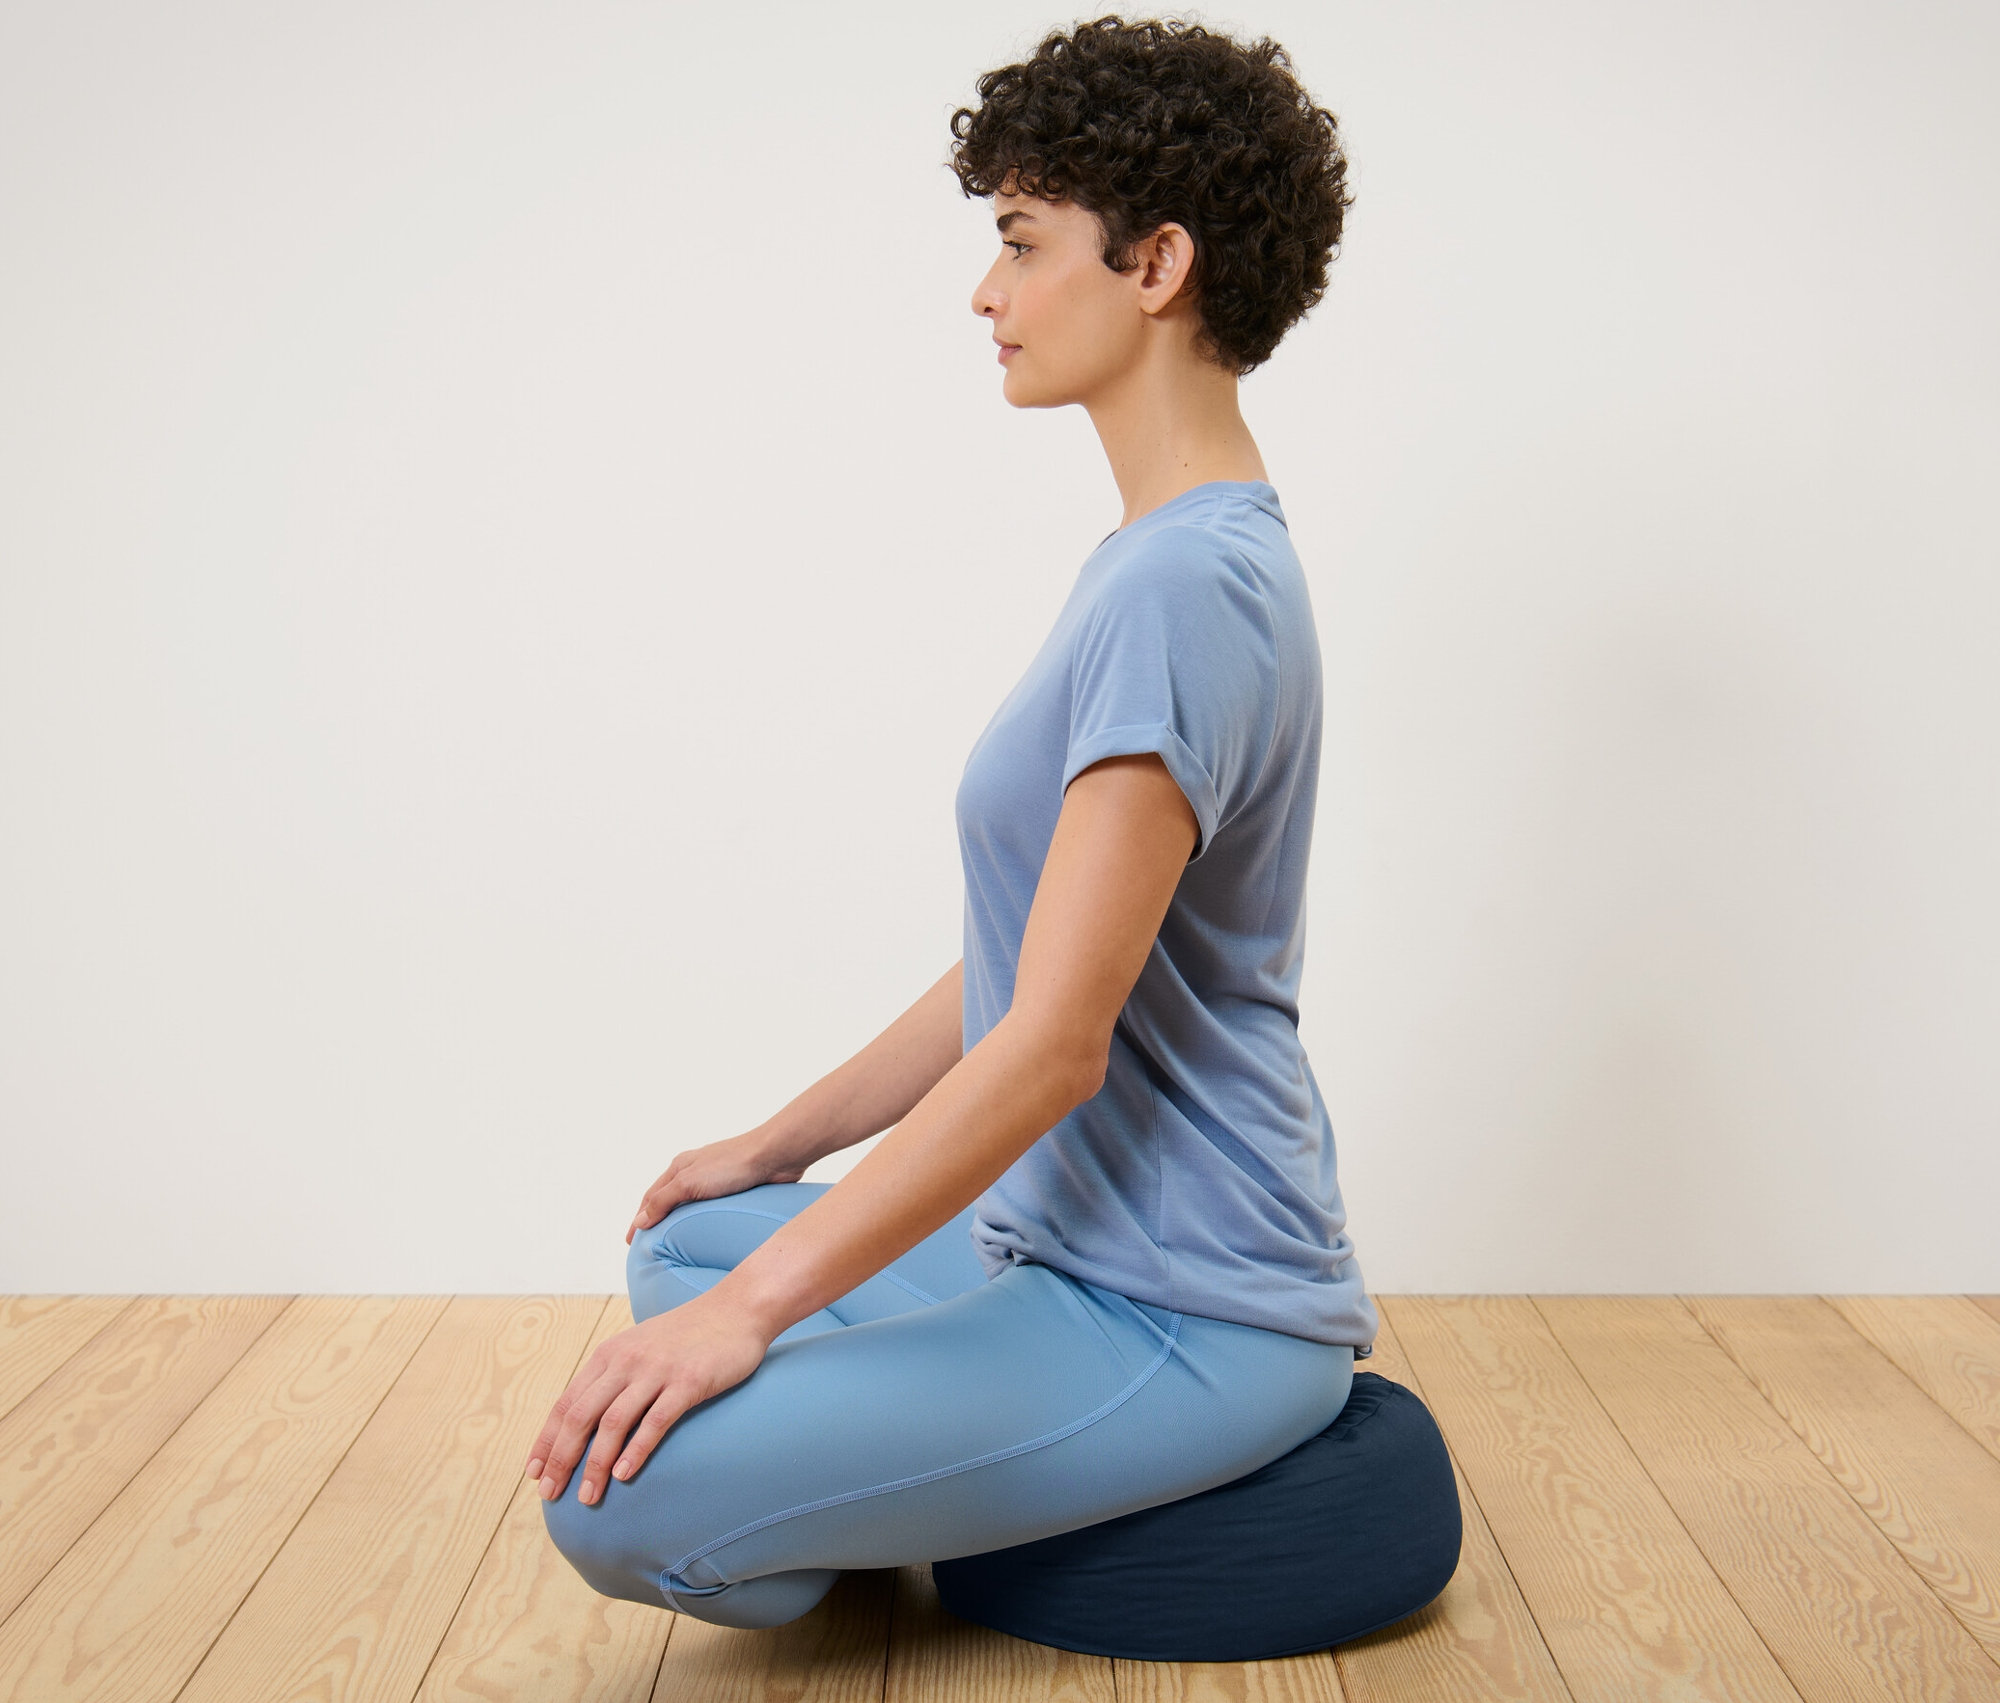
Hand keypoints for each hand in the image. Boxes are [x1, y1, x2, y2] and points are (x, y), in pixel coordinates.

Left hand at [524, 1293, 771, 1504]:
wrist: (738, 1308)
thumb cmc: (689, 1334)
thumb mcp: (641, 1347)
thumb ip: (616, 1376)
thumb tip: (591, 1419)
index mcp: (609, 1355)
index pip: (565, 1403)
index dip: (547, 1440)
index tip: (535, 1473)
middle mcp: (626, 1361)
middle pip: (580, 1416)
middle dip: (562, 1458)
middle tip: (551, 1494)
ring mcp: (656, 1371)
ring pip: (612, 1422)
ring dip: (596, 1464)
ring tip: (588, 1496)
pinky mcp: (688, 1381)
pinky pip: (655, 1420)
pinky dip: (636, 1450)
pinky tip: (624, 1475)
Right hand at [626, 1129, 808, 1245]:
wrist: (775, 1156)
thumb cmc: (732, 1164)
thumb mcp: (690, 1182)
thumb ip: (664, 1201)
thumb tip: (640, 1221)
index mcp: (680, 1167)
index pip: (651, 1197)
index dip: (639, 1219)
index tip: (631, 1241)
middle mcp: (695, 1172)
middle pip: (668, 1200)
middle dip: (656, 1220)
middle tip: (649, 1246)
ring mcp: (715, 1180)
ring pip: (691, 1205)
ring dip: (680, 1222)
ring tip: (674, 1245)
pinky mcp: (735, 1189)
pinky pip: (712, 1210)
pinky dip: (702, 1222)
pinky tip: (706, 1234)